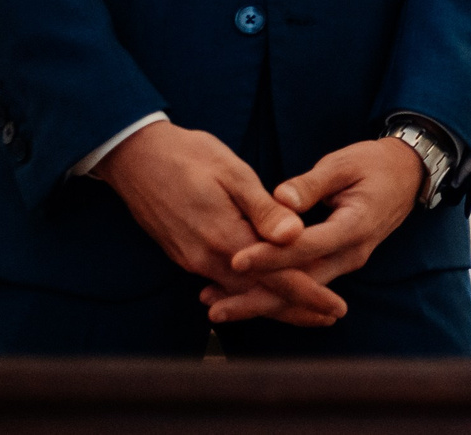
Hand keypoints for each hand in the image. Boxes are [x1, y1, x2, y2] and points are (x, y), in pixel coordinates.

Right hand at [96, 121, 333, 316]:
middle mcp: (206, 258)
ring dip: (272, 302)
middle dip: (296, 308)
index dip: (309, 295)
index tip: (336, 307)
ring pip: (239, 292)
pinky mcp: (183, 254)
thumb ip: (264, 209)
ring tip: (304, 308)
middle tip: (330, 316)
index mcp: (225, 237)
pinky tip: (260, 291)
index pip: (276, 278)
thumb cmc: (187, 155)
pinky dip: (246, 291)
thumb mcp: (232, 173)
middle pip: (259, 295)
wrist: (134, 155)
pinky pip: (221, 282)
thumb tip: (296, 235)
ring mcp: (192, 259)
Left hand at [209, 137, 425, 325]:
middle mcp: (351, 254)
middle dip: (257, 298)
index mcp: (354, 227)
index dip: (271, 256)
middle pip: (300, 284)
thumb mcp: (343, 164)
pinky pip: (305, 283)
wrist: (408, 176)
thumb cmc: (374, 164)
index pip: (306, 247)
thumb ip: (311, 184)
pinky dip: (275, 291)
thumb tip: (279, 198)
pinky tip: (244, 294)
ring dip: (261, 301)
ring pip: (300, 291)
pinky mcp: (338, 263)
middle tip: (215, 306)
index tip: (236, 260)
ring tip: (218, 307)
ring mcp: (346, 262)